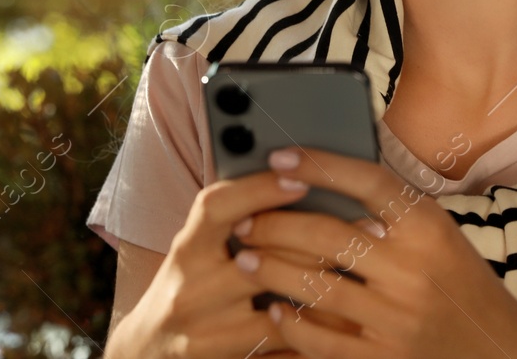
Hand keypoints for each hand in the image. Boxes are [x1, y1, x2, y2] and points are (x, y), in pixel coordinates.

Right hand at [108, 166, 360, 357]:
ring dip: (329, 290)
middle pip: (262, 257)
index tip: (301, 176)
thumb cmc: (188, 290)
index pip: (216, 206)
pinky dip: (314, 332)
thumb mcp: (197, 252)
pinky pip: (279, 344)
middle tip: (369, 229)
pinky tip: (345, 321)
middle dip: (319, 241)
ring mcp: (202, 329)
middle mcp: (189, 286)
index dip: (257, 188)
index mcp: (186, 247)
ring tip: (368, 275)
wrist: (147, 355)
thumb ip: (233, 222)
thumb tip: (297, 178)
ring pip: (279, 305)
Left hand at [231, 145, 516, 358]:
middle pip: (328, 236)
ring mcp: (398, 319)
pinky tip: (274, 310)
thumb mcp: (440, 235)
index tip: (280, 157)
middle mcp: (414, 270)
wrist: (497, 350)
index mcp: (429, 227)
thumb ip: (392, 211)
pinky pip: (323, 340)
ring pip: (316, 288)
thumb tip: (325, 175)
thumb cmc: (459, 282)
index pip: (368, 182)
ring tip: (245, 258)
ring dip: (272, 271)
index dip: (321, 165)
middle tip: (245, 220)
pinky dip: (292, 325)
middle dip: (276, 225)